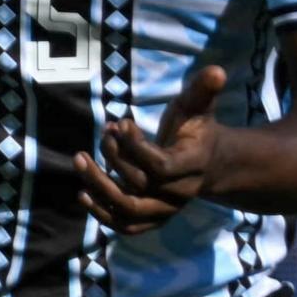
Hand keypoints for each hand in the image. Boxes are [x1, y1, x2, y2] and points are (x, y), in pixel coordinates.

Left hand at [78, 65, 224, 233]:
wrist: (208, 165)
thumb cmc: (195, 131)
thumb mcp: (198, 108)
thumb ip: (203, 90)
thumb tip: (216, 70)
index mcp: (192, 166)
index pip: (159, 166)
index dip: (134, 146)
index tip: (121, 122)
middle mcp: (179, 193)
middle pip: (138, 186)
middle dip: (113, 159)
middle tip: (103, 134)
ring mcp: (166, 209)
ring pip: (128, 210)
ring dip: (98, 187)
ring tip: (79, 160)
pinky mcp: (152, 218)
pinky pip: (125, 226)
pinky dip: (102, 215)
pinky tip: (83, 194)